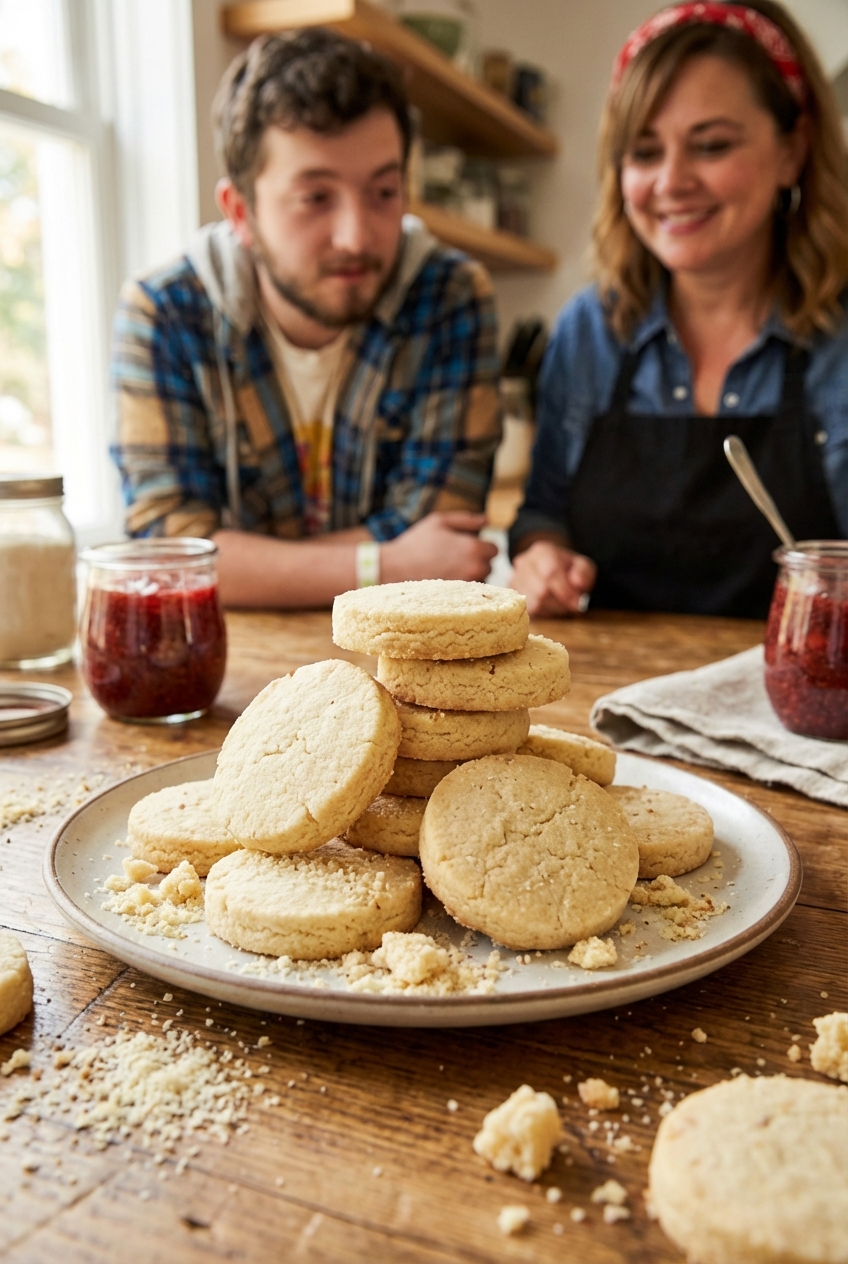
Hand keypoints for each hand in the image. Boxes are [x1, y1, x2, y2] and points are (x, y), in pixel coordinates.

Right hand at [381, 512, 497, 582]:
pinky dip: (462, 587)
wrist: (394, 569)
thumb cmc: (416, 543)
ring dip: (470, 574)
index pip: (494, 549)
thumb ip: (467, 520)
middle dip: (477, 560)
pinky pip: (469, 593)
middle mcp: (475, 569)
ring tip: (447, 569)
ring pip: (479, 580)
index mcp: (474, 548)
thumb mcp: (440, 522)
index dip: (482, 545)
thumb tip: (486, 521)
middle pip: (489, 566)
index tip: (466, 546)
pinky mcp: (458, 599)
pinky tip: (445, 580)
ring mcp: (467, 586)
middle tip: (454, 558)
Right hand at [510, 540, 596, 615]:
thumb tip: (577, 582)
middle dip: (560, 602)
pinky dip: (543, 612)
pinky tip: (550, 606)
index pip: (550, 572)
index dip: (565, 591)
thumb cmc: (568, 569)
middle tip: (571, 604)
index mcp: (542, 551)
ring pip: (534, 602)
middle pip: (541, 590)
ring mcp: (515, 577)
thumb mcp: (583, 566)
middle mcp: (524, 562)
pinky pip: (528, 609)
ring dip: (552, 609)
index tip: (576, 602)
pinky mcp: (512, 593)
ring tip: (561, 604)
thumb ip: (584, 572)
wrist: (551, 570)